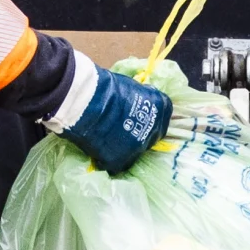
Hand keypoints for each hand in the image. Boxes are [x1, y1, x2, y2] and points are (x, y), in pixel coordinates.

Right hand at [52, 58, 172, 174]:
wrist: (86, 100)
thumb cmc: (105, 86)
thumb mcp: (130, 86)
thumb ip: (139, 97)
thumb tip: (138, 101)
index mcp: (160, 107)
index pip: (163, 117)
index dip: (150, 118)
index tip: (139, 117)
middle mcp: (154, 130)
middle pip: (152, 137)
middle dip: (140, 135)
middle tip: (123, 131)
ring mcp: (137, 148)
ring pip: (134, 153)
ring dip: (124, 149)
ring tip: (107, 141)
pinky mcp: (119, 161)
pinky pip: (115, 164)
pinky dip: (107, 159)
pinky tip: (97, 150)